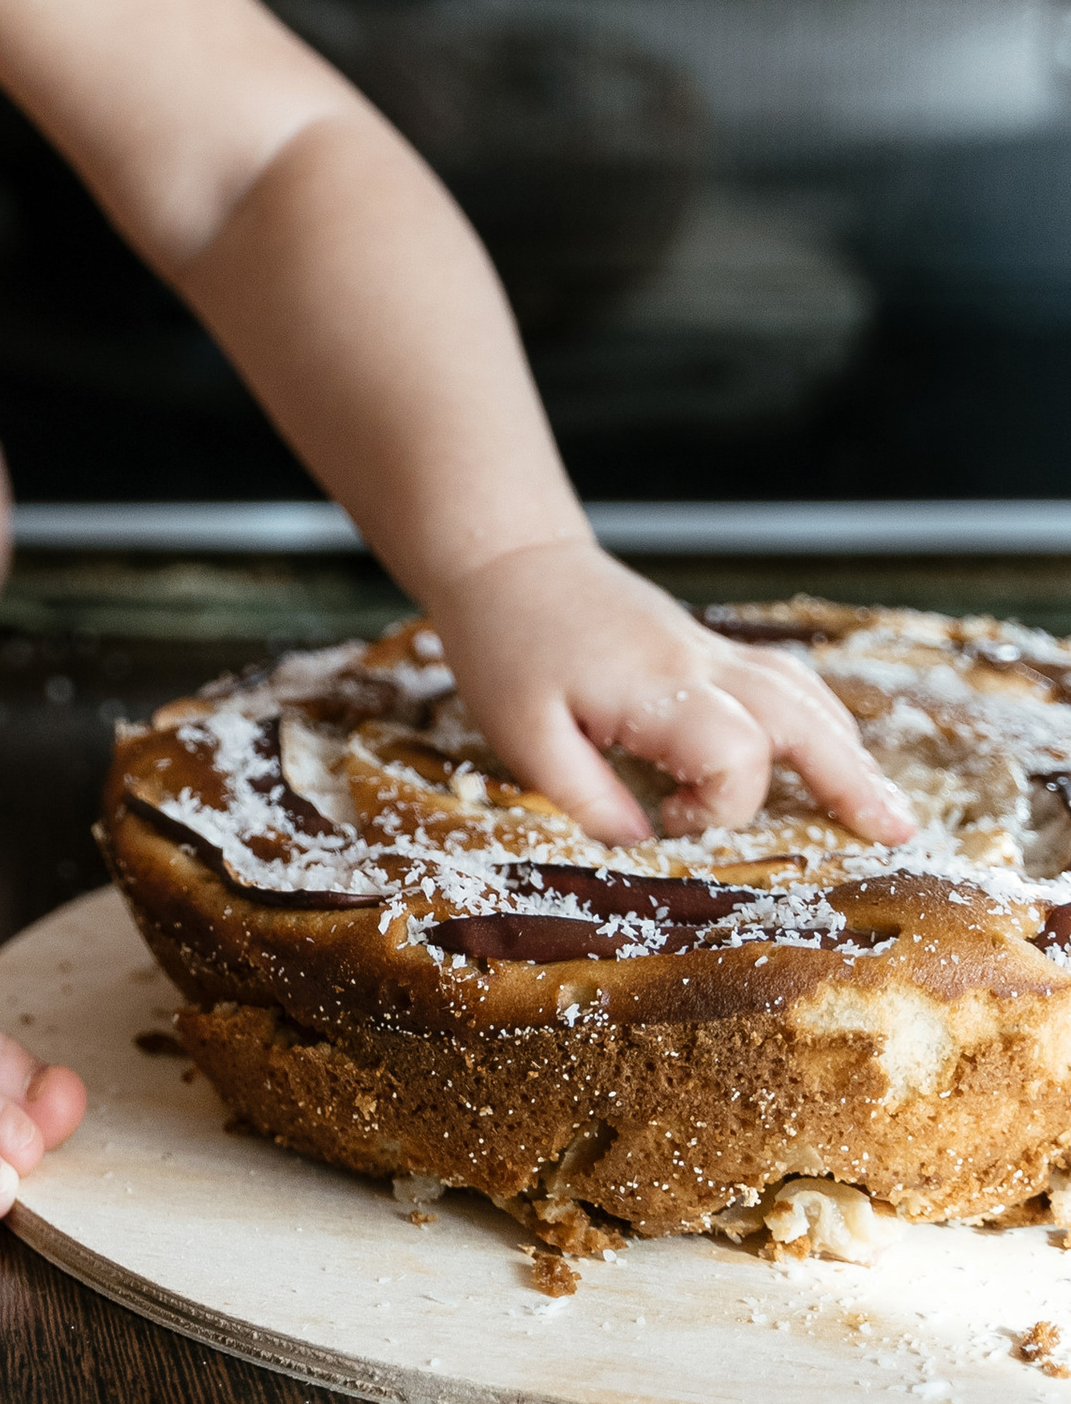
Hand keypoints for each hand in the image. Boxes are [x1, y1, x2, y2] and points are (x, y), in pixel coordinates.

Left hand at [423, 535, 913, 847]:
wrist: (505, 555)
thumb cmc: (508, 643)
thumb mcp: (521, 733)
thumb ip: (584, 795)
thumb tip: (643, 848)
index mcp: (658, 687)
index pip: (736, 756)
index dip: (720, 808)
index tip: (670, 821)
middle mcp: (700, 664)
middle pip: (801, 719)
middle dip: (851, 778)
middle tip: (897, 834)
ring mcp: (708, 650)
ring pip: (803, 694)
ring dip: (849, 749)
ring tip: (888, 807)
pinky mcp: (702, 646)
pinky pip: (781, 677)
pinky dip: (820, 715)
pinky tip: (835, 746)